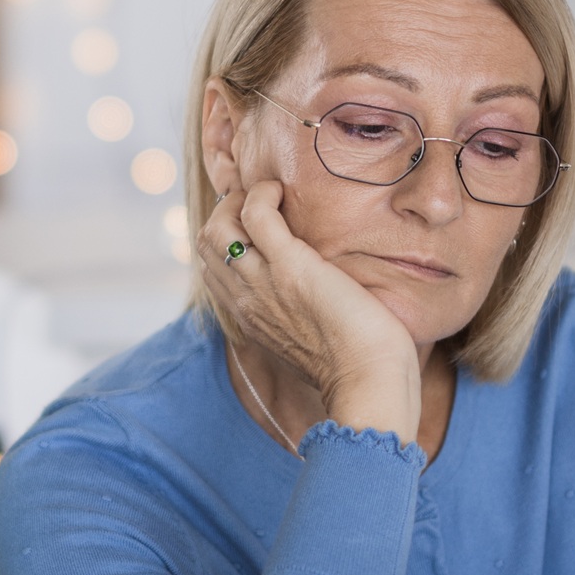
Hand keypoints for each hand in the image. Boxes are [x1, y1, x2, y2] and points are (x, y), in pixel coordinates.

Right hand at [197, 177, 421, 438]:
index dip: (226, 236)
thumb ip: (297, 320)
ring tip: (271, 195)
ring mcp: (262, 282)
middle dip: (227, 210)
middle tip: (262, 201)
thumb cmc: (355, 367)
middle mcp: (245, 300)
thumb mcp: (310, 343)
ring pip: (219, 227)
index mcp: (248, 319)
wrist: (367, 382)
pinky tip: (283, 192)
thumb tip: (314, 301)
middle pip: (207, 242)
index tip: (253, 222)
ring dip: (241, 199)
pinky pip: (256, 215)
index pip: (212, 267)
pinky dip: (264, 194)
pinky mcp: (290, 266)